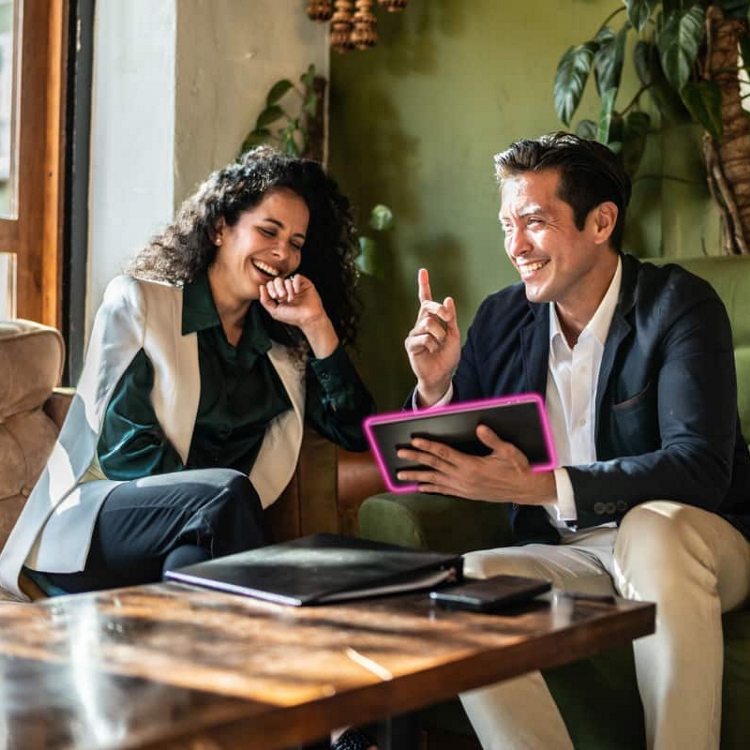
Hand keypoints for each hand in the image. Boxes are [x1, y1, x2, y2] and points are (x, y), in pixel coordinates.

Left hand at [259, 274, 337, 357]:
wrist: (308, 318)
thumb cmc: (293, 317)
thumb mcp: (275, 311)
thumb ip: (265, 301)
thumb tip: (261, 287)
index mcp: (280, 295)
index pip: (271, 284)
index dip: (271, 288)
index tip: (275, 297)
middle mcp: (287, 289)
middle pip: (278, 280)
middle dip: (278, 287)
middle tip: (282, 296)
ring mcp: (296, 286)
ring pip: (287, 280)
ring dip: (288, 289)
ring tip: (291, 299)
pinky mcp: (305, 284)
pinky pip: (297, 277)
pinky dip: (295, 284)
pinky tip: (297, 292)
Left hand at [395, 424, 556, 503]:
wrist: (525, 490)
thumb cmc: (518, 468)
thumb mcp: (508, 451)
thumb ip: (493, 440)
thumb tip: (480, 428)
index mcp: (472, 466)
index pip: (444, 454)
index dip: (428, 446)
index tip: (414, 440)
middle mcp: (464, 479)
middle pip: (434, 466)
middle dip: (415, 459)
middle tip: (399, 453)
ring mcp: (463, 488)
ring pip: (435, 480)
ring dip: (417, 476)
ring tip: (400, 474)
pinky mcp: (466, 494)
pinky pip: (444, 490)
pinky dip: (430, 488)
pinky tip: (419, 488)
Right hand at [404, 268, 460, 405]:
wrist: (442, 375)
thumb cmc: (447, 356)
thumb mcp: (454, 335)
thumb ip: (451, 318)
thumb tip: (447, 298)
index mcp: (431, 320)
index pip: (425, 300)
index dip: (423, 285)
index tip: (422, 271)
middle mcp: (420, 324)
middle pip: (428, 306)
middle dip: (440, 310)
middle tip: (448, 320)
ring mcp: (414, 333)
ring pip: (428, 323)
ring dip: (439, 335)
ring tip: (439, 346)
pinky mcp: (410, 344)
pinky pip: (424, 337)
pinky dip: (432, 344)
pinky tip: (431, 351)